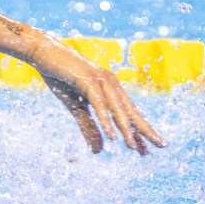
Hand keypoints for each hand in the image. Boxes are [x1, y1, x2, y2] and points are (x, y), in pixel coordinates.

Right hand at [34, 43, 165, 154]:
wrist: (42, 52)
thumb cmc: (60, 78)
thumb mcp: (76, 107)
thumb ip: (89, 127)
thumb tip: (99, 151)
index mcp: (110, 88)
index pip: (128, 113)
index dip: (139, 131)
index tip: (148, 148)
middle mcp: (110, 83)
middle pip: (130, 111)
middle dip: (145, 129)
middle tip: (161, 145)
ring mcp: (100, 80)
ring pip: (117, 109)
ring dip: (126, 129)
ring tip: (134, 148)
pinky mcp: (87, 80)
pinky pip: (99, 104)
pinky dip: (106, 120)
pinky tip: (112, 135)